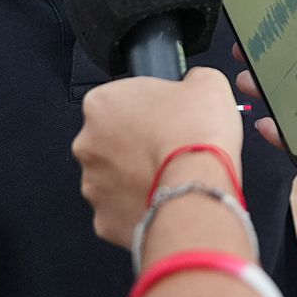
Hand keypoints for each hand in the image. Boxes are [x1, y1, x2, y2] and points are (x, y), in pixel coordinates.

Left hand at [72, 67, 242, 247]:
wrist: (199, 189)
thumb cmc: (197, 137)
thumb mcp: (207, 82)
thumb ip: (191, 78)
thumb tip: (193, 83)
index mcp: (103, 102)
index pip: (120, 97)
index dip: (148, 105)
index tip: (165, 114)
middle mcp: (88, 143)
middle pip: (111, 138)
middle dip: (136, 141)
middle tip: (169, 143)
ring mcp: (93, 184)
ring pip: (114, 175)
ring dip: (135, 173)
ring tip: (170, 172)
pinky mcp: (103, 219)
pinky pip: (120, 208)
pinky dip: (139, 204)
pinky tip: (163, 196)